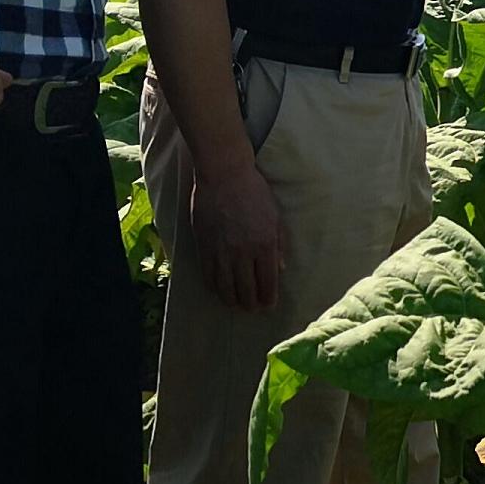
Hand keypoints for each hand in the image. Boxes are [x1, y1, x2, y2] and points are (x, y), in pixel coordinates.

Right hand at [191, 156, 287, 313]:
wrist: (223, 174)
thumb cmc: (254, 191)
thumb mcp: (275, 216)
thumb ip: (279, 244)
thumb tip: (281, 269)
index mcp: (265, 245)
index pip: (268, 284)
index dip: (269, 299)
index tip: (269, 305)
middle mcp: (243, 253)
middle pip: (247, 292)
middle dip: (252, 305)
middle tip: (254, 309)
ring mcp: (221, 252)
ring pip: (226, 289)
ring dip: (232, 301)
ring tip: (237, 305)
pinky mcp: (204, 247)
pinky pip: (208, 277)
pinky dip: (214, 288)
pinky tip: (219, 291)